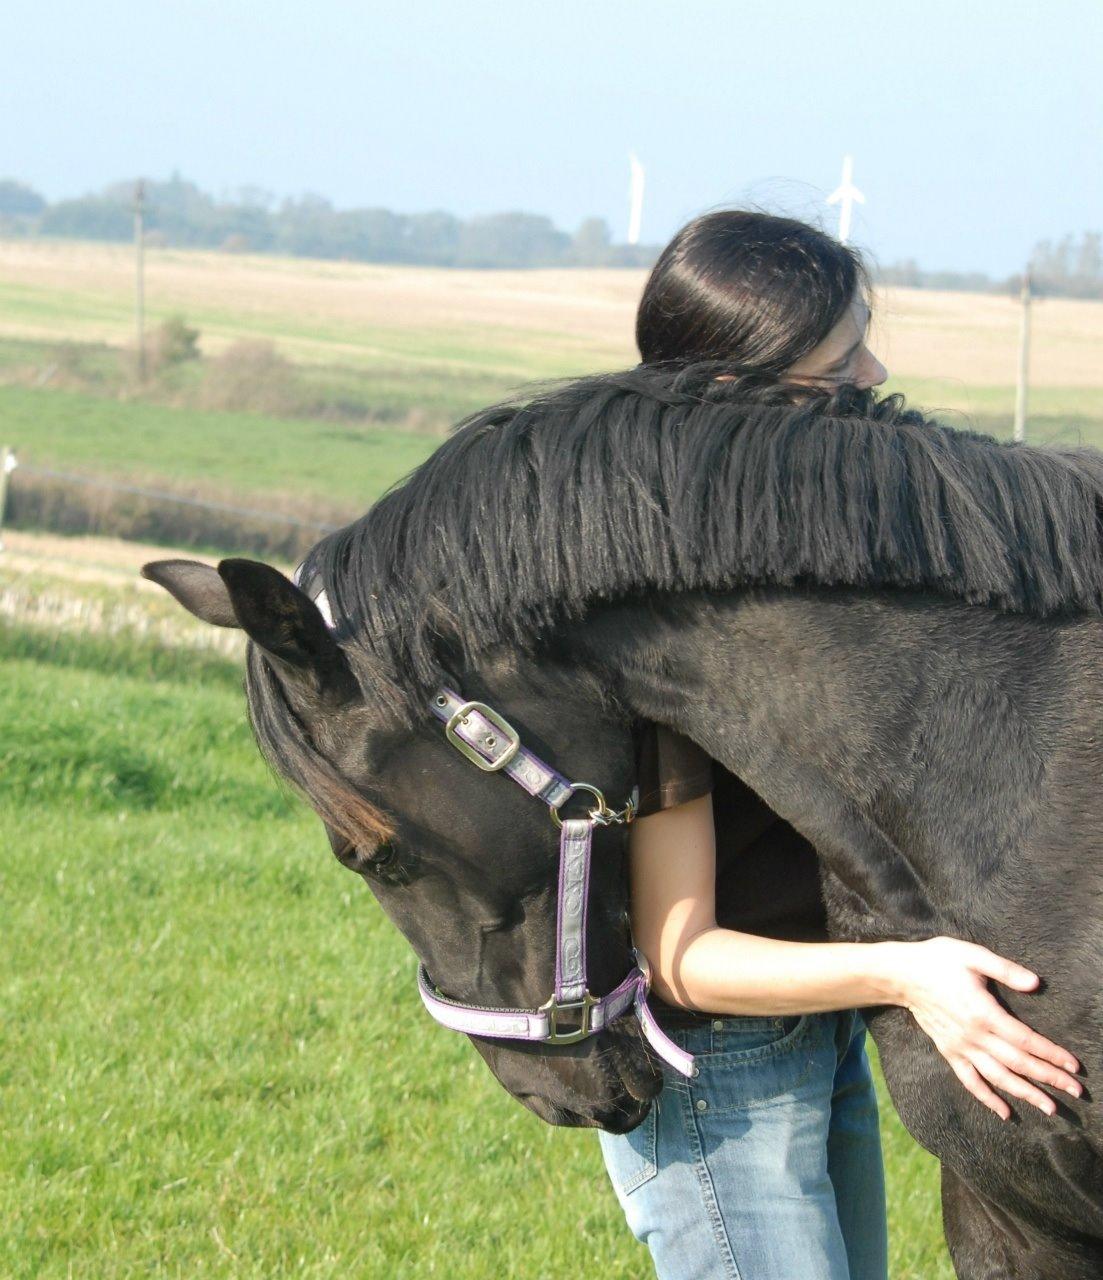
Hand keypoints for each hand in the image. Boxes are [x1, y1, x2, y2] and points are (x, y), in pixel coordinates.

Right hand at [882, 936, 1081, 1119]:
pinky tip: (1005, 1112)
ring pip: (998, 1077)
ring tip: (1050, 1108)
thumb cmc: (938, 960)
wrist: (902, 975)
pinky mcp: (949, 1052)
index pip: (1026, 1040)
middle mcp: (974, 1036)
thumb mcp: (972, 955)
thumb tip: (1036, 983)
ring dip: (1026, 1094)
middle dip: (1049, 1078)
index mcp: (984, 1012)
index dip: (1052, 1054)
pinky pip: (970, 1081)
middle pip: (1018, 1063)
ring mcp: (961, 1047)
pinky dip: (988, 1099)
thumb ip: (1005, 969)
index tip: (1074, 1066)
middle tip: (1076, 1092)